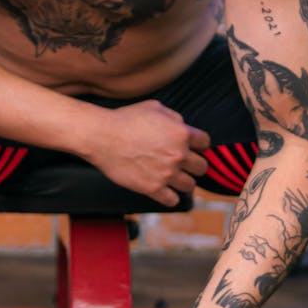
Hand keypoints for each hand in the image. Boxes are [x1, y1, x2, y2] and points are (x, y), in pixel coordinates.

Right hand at [86, 101, 209, 206]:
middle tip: (183, 164)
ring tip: (174, 178)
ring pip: (190, 185)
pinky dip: (170, 196)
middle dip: (194, 164)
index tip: (192, 148)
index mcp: (181, 133)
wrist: (102, 136)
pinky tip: (164, 190)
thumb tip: (182, 127)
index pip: (205, 143)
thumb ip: (174, 117)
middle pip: (202, 167)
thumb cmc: (124, 120)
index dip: (198, 144)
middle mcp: (177, 155)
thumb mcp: (154, 107)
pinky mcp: (152, 188)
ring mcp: (166, 173)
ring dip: (183, 181)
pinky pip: (172, 200)